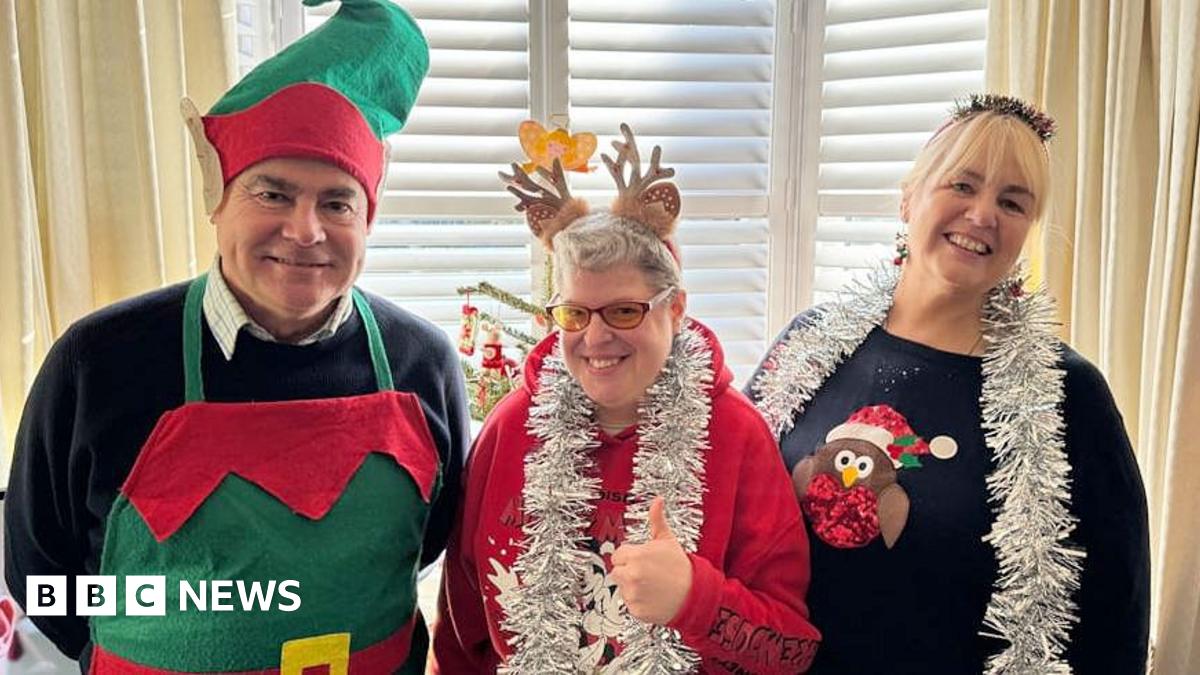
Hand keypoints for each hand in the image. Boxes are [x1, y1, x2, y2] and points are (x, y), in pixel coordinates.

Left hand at [610, 497, 693, 624]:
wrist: (695, 595)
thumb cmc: (681, 568)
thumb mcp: (668, 540)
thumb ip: (657, 520)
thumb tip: (657, 501)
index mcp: (636, 556)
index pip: (618, 554)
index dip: (629, 556)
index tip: (642, 560)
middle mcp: (632, 575)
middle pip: (616, 571)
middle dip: (628, 571)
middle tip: (647, 573)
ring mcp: (633, 594)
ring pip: (621, 588)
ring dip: (631, 587)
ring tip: (651, 585)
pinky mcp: (636, 610)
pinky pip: (629, 604)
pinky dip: (638, 602)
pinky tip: (652, 597)